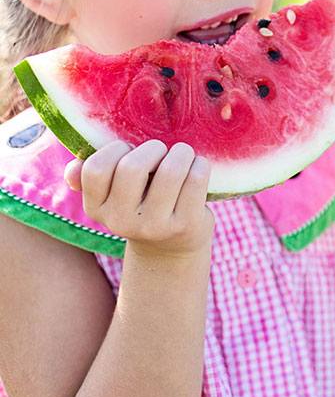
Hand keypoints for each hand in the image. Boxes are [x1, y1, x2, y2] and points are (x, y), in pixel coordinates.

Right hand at [64, 140, 213, 256]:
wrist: (171, 248)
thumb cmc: (142, 206)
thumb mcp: (113, 197)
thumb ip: (91, 179)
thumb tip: (73, 170)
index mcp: (97, 208)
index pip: (96, 169)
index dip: (116, 149)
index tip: (131, 151)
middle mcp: (122, 222)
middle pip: (132, 167)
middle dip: (153, 148)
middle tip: (162, 152)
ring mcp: (155, 226)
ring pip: (170, 171)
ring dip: (181, 153)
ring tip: (183, 155)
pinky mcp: (185, 226)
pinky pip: (196, 180)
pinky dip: (200, 165)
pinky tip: (198, 167)